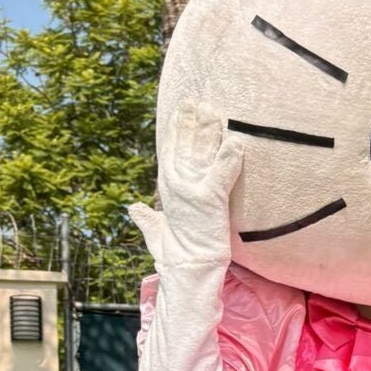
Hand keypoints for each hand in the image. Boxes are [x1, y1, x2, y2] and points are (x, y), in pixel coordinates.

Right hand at [129, 99, 242, 268]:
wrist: (187, 269)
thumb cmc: (175, 253)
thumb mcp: (157, 231)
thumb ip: (147, 217)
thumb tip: (134, 208)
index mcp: (167, 186)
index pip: (171, 149)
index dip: (177, 128)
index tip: (182, 109)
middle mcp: (176, 183)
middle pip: (185, 143)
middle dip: (191, 120)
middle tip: (198, 100)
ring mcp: (192, 188)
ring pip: (202, 151)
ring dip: (209, 129)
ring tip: (215, 111)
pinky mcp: (210, 197)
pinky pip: (223, 171)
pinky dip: (230, 156)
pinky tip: (237, 142)